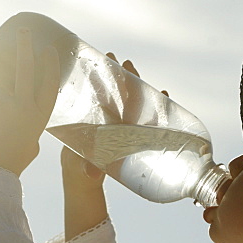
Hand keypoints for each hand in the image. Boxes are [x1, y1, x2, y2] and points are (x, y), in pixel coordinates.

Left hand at [0, 28, 59, 175]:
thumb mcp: (31, 145)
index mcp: (39, 116)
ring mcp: (3, 103)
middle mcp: (24, 105)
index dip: (50, 66)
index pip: (48, 85)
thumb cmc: (13, 162)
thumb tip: (20, 117)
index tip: (48, 49)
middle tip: (22, 30)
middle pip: (24, 68)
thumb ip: (28, 126)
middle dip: (24, 46)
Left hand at [60, 54, 158, 189]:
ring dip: (139, 88)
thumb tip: (92, 174)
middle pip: (119, 95)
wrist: (84, 180)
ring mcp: (124, 128)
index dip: (104, 81)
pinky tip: (164, 95)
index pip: (102, 98)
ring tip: (148, 80)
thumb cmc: (78, 167)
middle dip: (124, 78)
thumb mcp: (81, 168)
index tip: (105, 63)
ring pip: (134, 103)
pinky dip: (158, 108)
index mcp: (96, 123)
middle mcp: (110, 122)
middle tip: (127, 62)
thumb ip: (87, 169)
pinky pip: (149, 120)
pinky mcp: (136, 138)